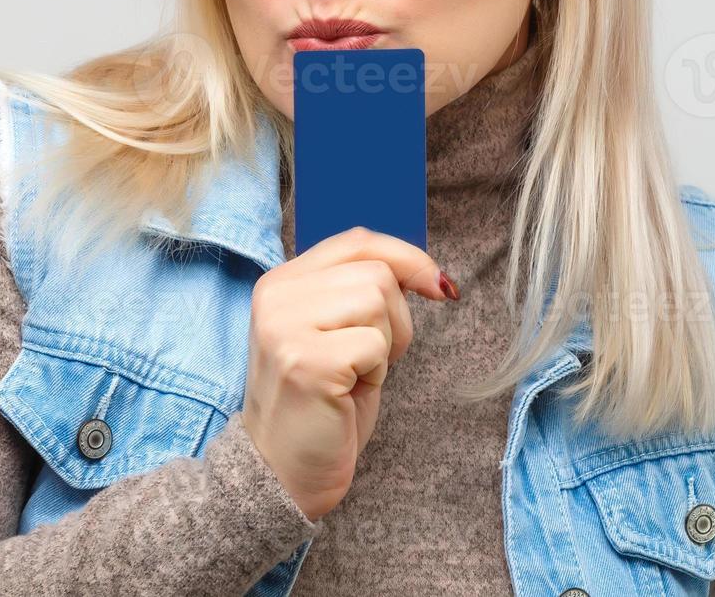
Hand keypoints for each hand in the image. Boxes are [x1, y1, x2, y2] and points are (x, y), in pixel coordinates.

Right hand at [241, 226, 456, 521]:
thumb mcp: (338, 333)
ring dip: (386, 344)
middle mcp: (276, 295)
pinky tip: (349, 392)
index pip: (358, 242)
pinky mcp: (304, 359)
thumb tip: (431, 274)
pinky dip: (377, 371)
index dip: (408, 258)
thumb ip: (361, 291)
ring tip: (357, 374)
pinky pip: (374, 343)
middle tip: (371, 360)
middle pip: (377, 273)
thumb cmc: (322, 405)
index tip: (438, 287)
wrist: (283, 473)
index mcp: (282, 283)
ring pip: (377, 299)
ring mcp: (285, 326)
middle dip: (396, 319)